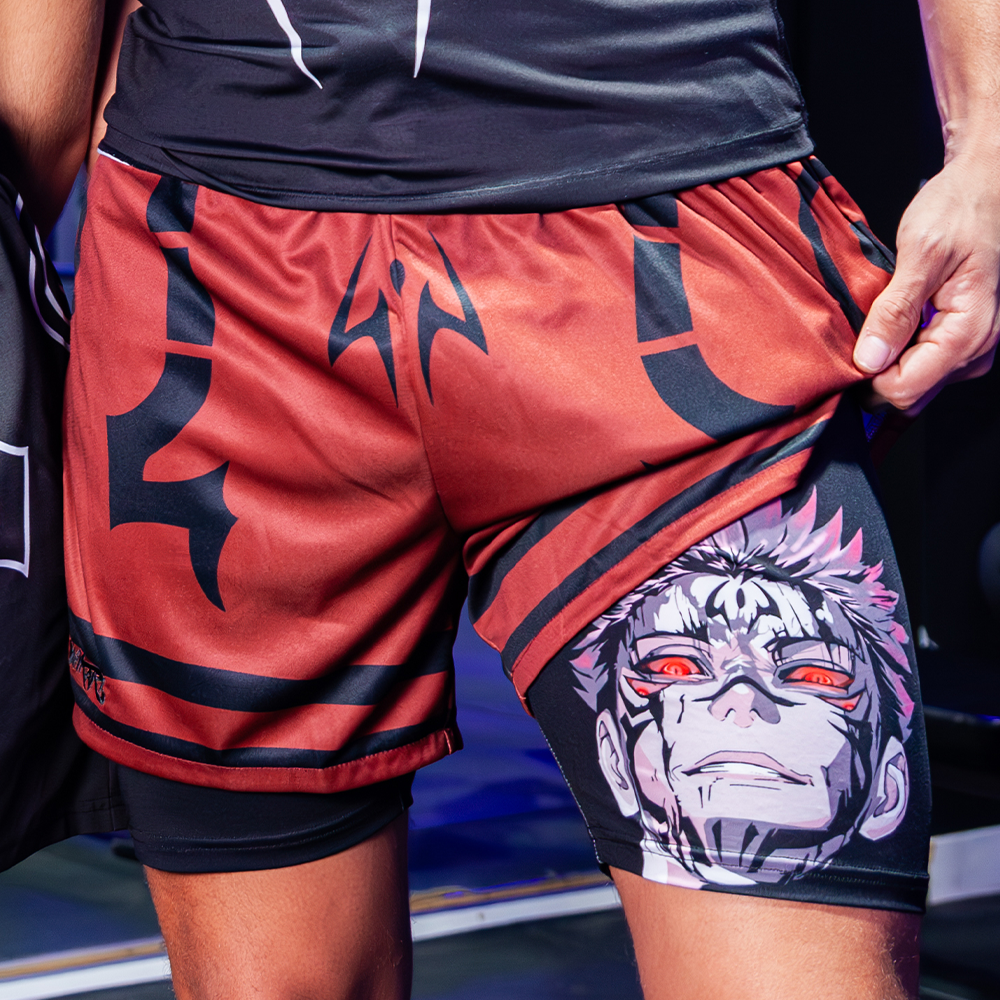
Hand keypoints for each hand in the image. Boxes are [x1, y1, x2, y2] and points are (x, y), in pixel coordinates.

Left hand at [852, 150, 999, 413]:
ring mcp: (966, 348)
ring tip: (865, 336)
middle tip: (847, 347)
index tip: (845, 356)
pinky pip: (918, 370)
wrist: (982, 190)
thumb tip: (870, 358)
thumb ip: (895, 309)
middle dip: (872, 380)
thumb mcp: (921, 253)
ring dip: (882, 372)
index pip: (906, 388)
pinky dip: (893, 363)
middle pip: (909, 395)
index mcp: (968, 331)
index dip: (868, 380)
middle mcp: (973, 348)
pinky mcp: (955, 341)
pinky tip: (878, 341)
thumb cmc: (958, 211)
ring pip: (913, 387)